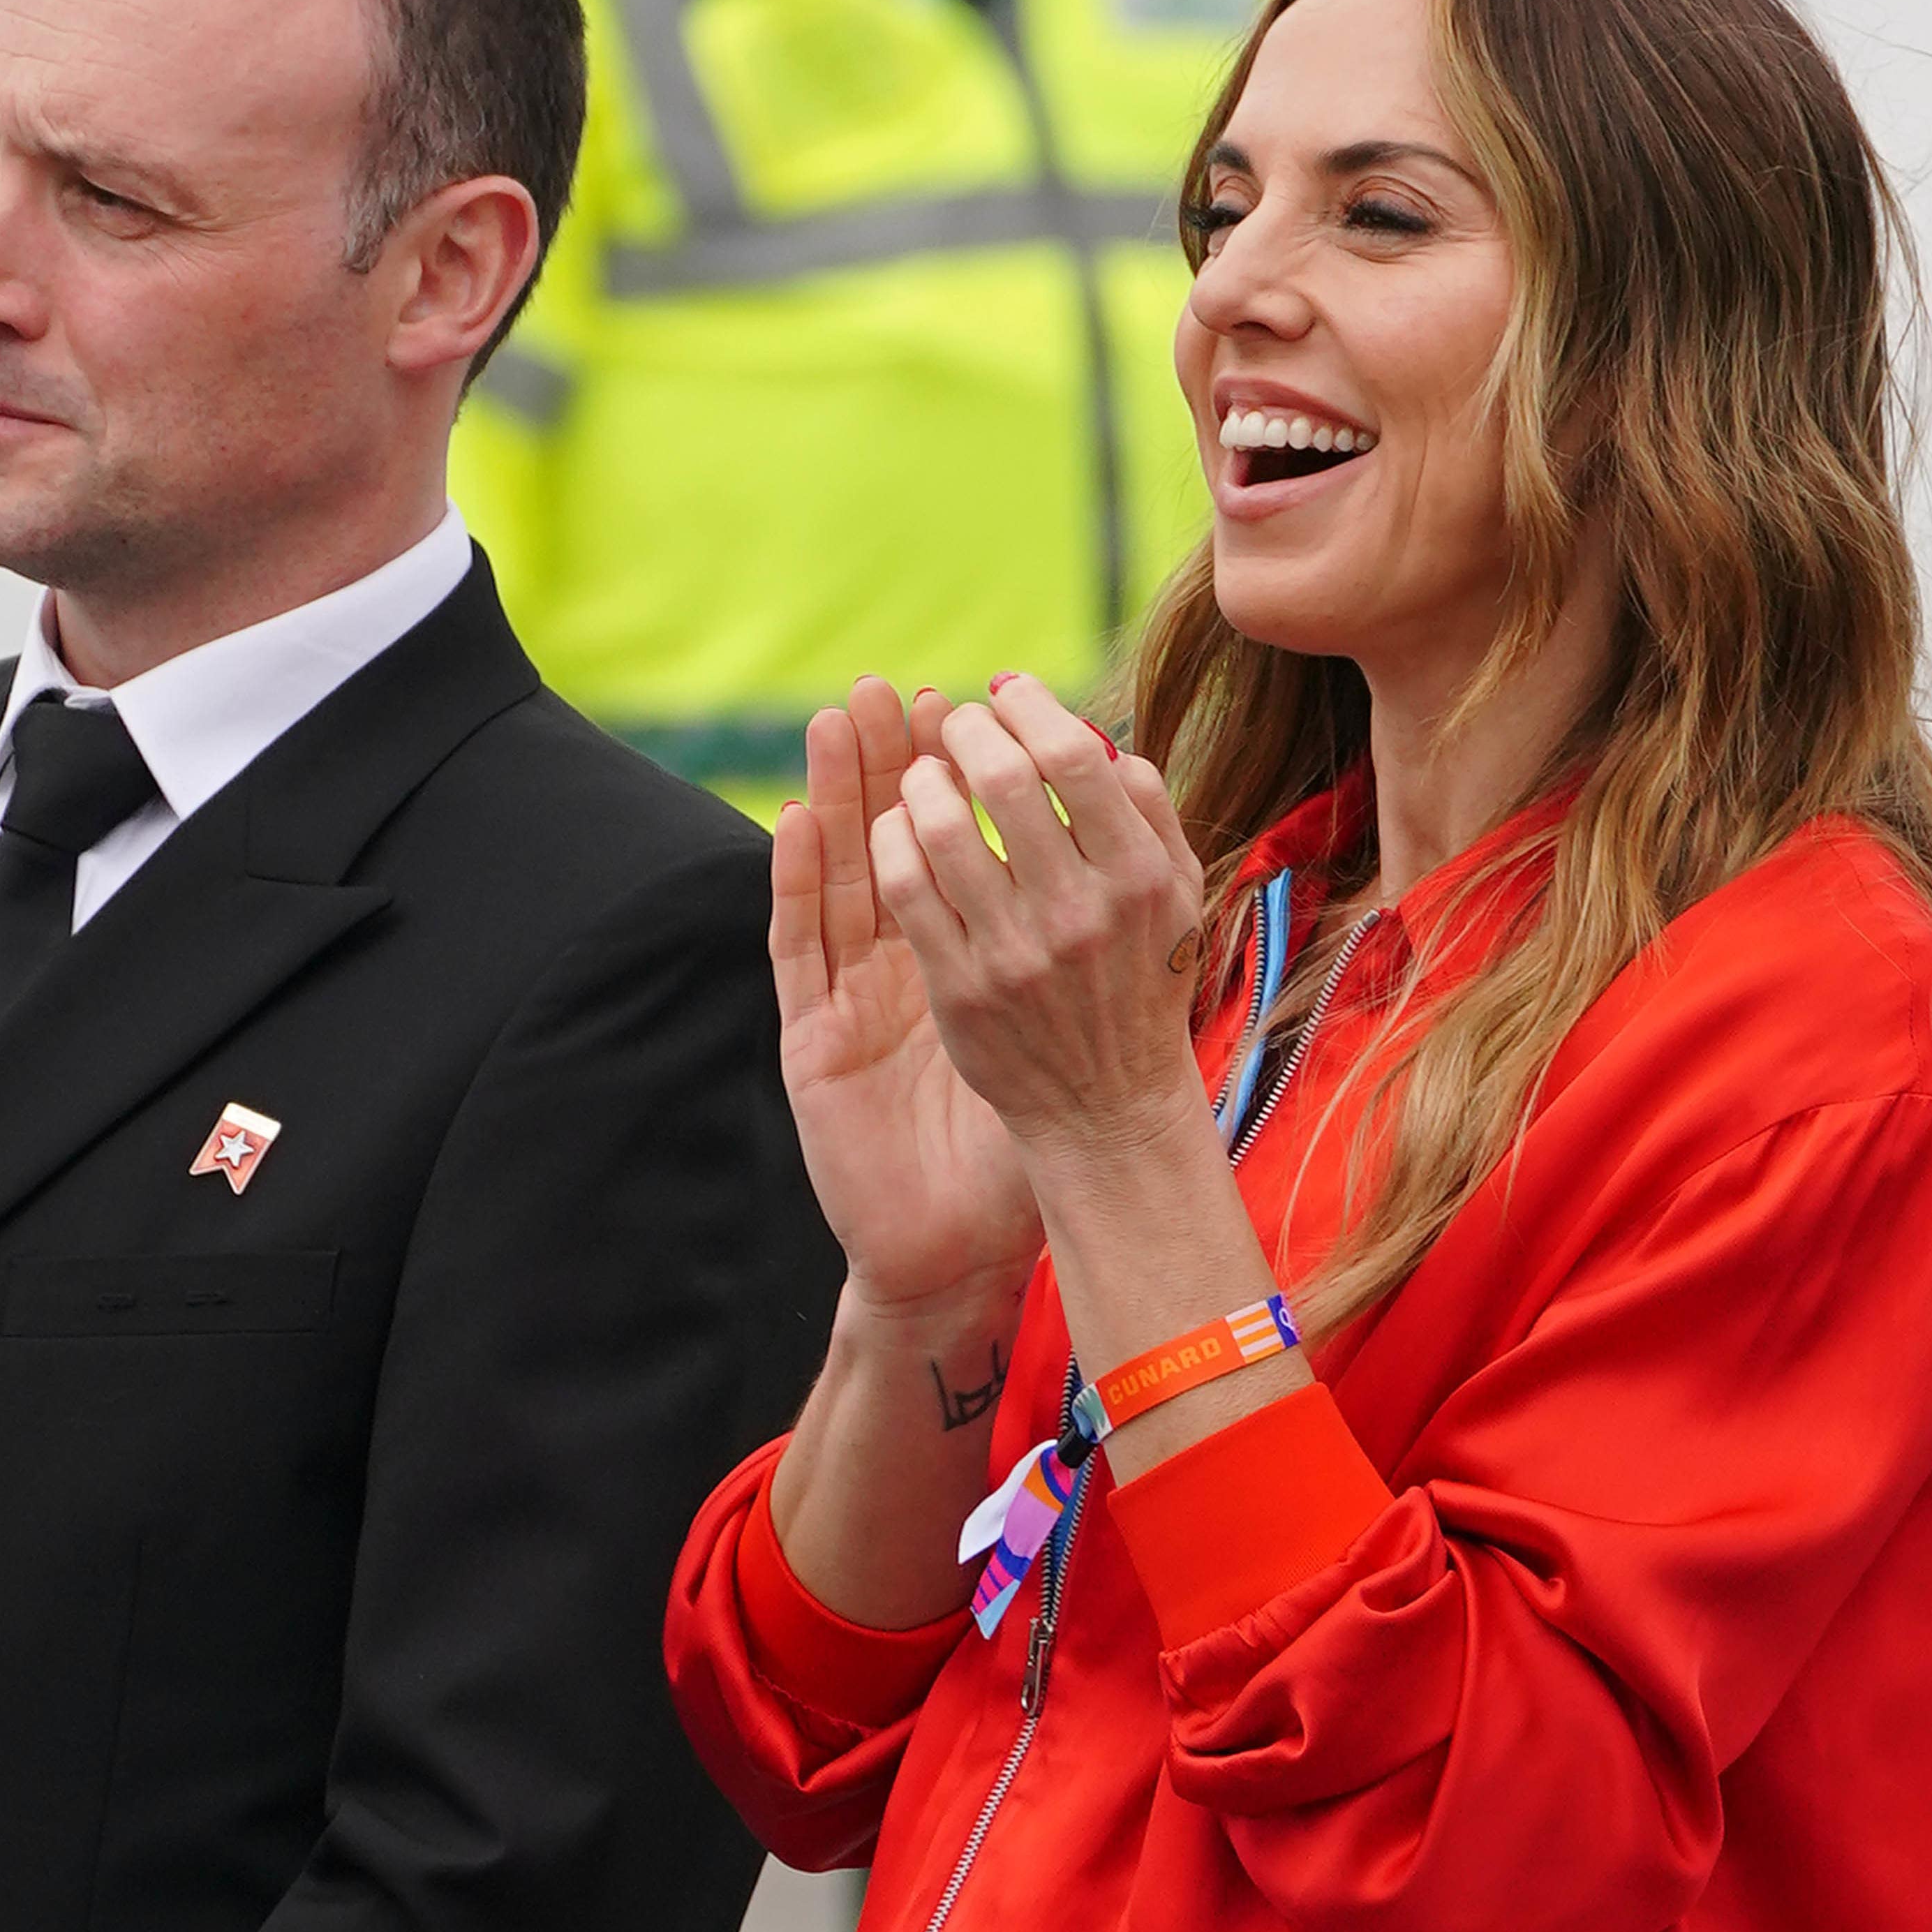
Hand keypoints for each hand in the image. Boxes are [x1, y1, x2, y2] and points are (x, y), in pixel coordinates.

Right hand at [770, 678, 1041, 1324]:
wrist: (966, 1243)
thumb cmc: (1028, 1130)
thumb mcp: (1071, 1019)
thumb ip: (1091, 936)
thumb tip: (1140, 825)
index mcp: (957, 950)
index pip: (945, 840)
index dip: (948, 771)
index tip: (962, 702)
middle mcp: (897, 964)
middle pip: (883, 839)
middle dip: (888, 760)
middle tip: (890, 688)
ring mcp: (847, 998)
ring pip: (832, 874)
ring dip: (834, 793)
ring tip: (838, 720)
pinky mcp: (811, 1037)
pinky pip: (797, 944)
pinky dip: (791, 878)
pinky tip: (794, 818)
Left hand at [869, 673, 1215, 1177]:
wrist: (1108, 1105)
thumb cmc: (1140, 981)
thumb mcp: (1176, 895)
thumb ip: (1147, 809)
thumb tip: (1092, 733)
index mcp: (1139, 876)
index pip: (1073, 757)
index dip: (1028, 705)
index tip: (1006, 692)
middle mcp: (1079, 912)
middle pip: (1000, 779)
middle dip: (965, 730)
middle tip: (955, 722)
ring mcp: (1014, 953)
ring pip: (940, 828)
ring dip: (919, 781)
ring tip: (922, 774)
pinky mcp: (959, 988)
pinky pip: (906, 890)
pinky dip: (891, 841)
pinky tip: (895, 828)